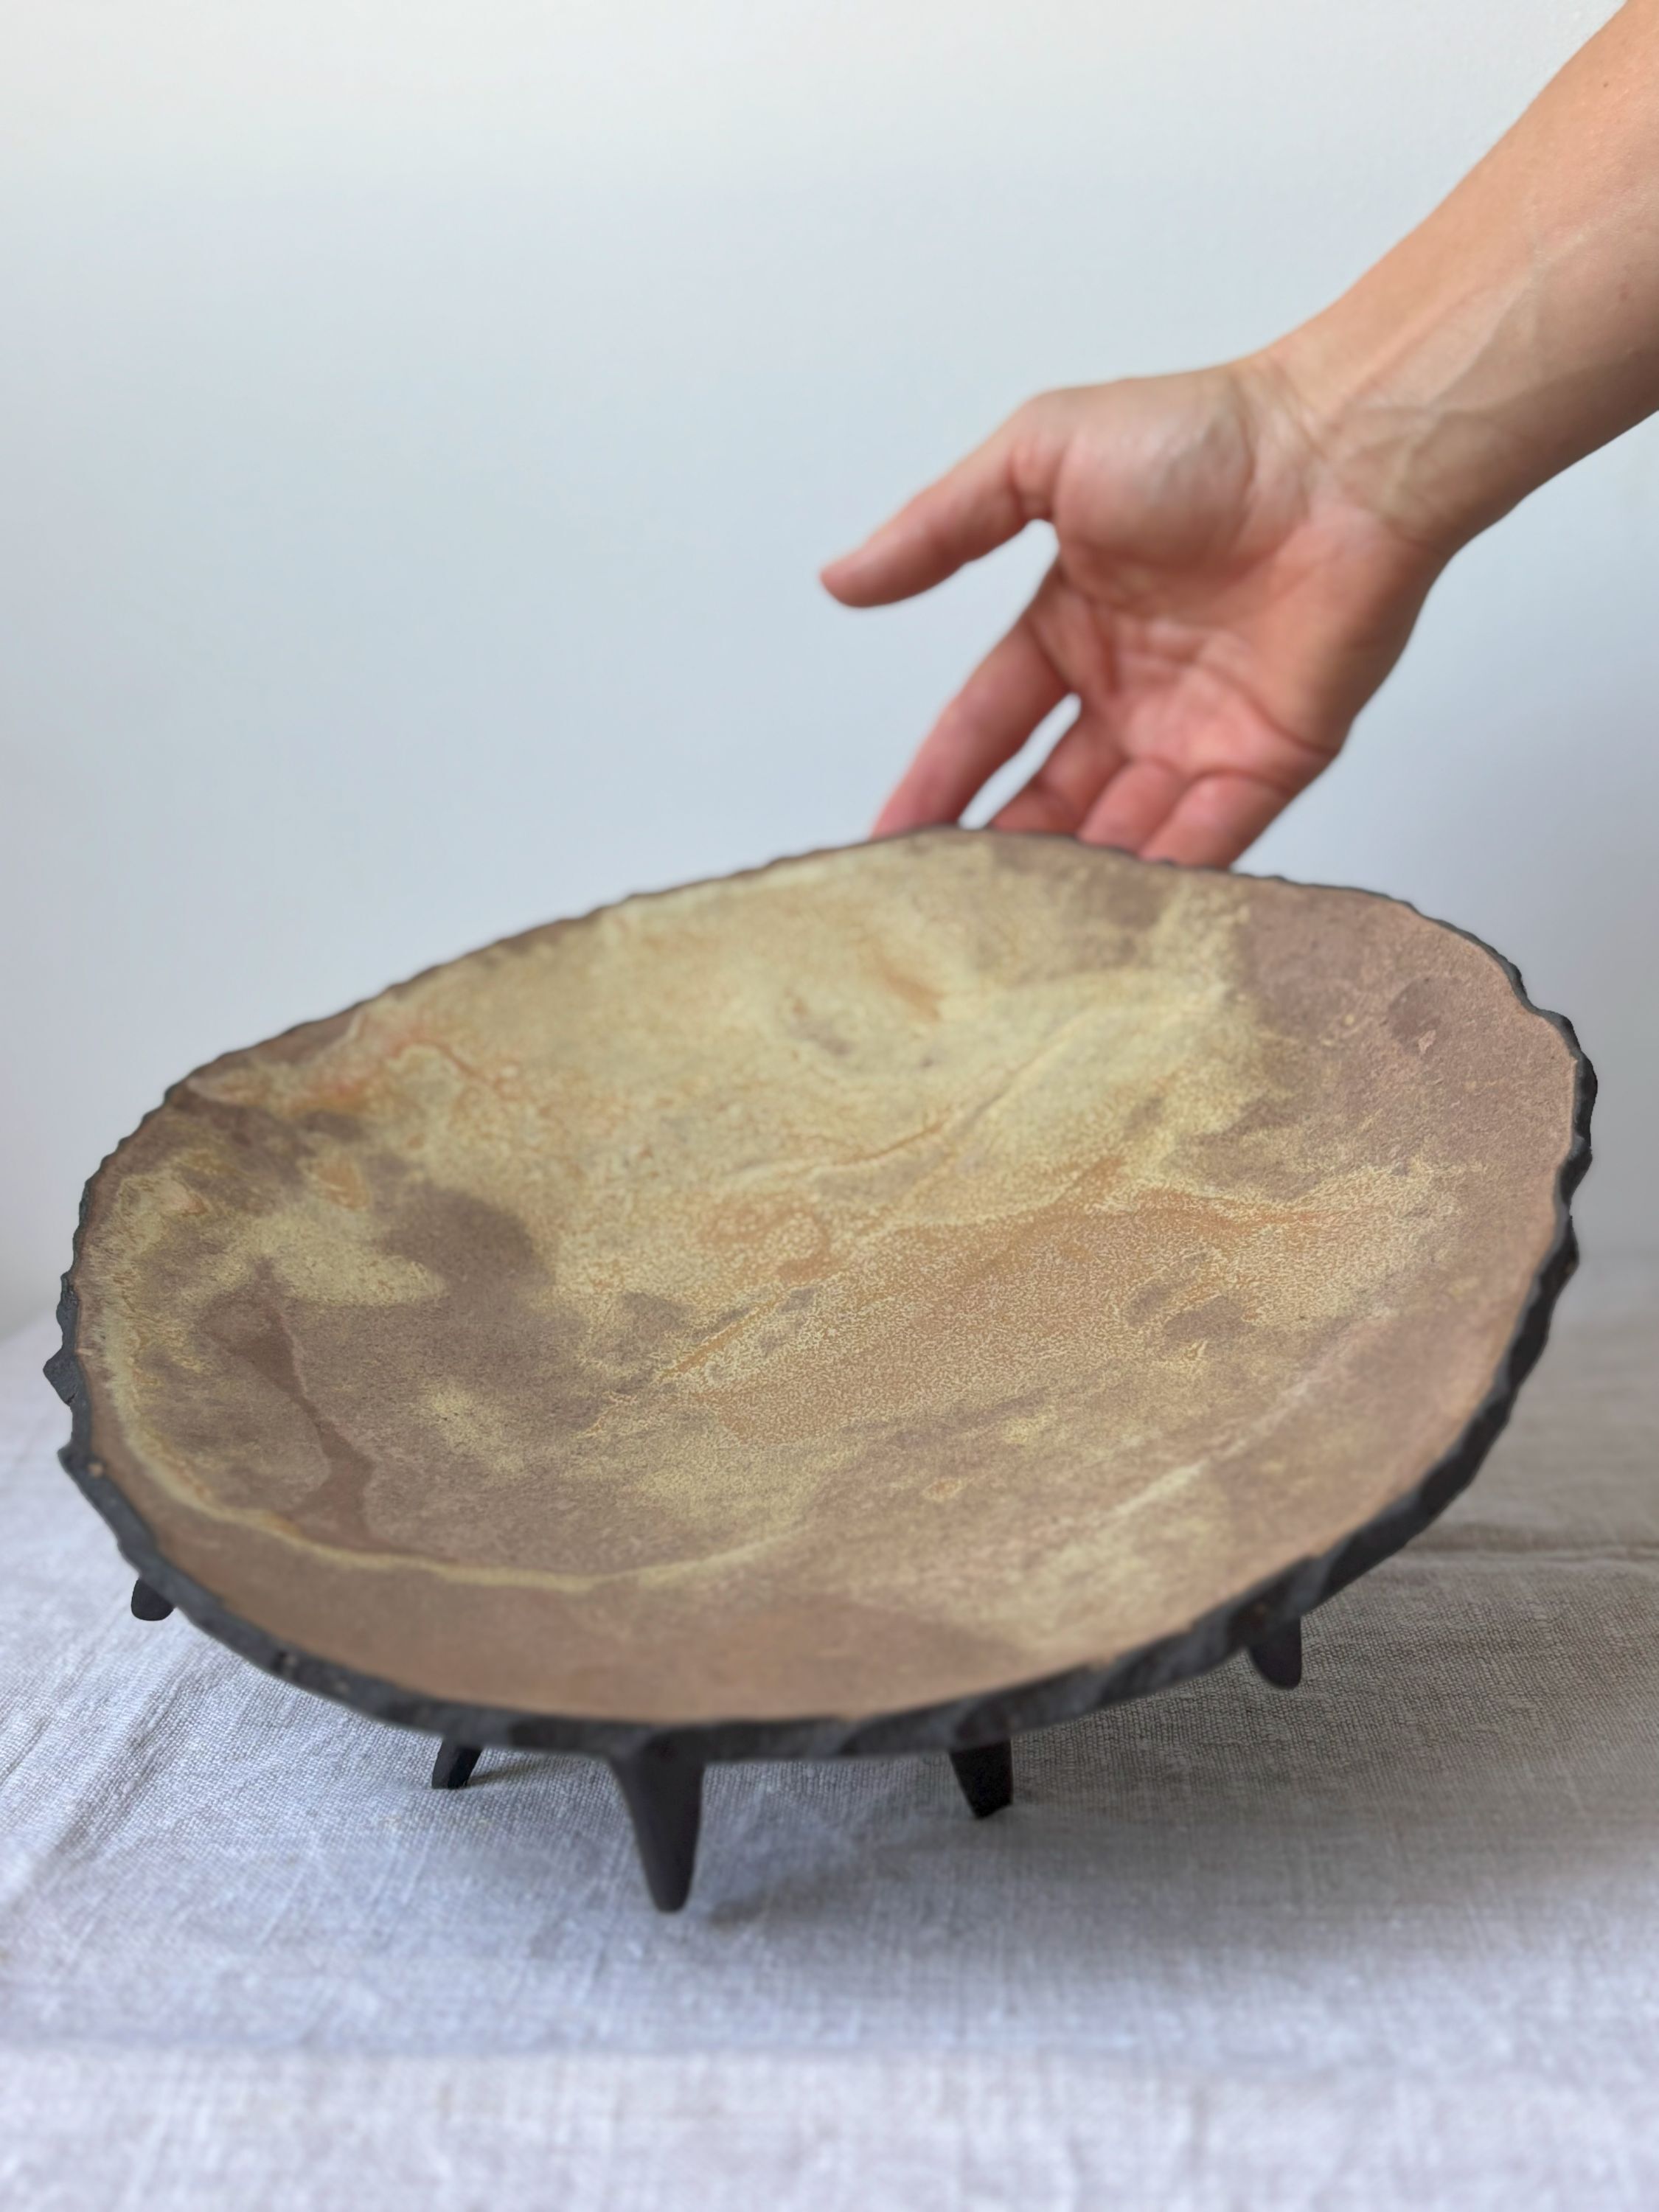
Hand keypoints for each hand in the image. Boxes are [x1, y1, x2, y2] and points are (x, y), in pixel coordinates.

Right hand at [821, 360, 1445, 866]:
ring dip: (1069, 885)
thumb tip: (840, 579)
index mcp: (1075, 626)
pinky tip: (1106, 927)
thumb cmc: (1208, 435)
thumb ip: (940, 527)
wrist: (1346, 453)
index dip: (936, 784)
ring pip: (1120, 834)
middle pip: (1047, 798)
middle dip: (995, 856)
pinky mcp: (1271, 763)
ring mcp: (1202, 733)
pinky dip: (1159, 887)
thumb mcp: (1038, 459)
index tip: (885, 846)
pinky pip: (1206, 843)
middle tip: (942, 913)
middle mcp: (1134, 691)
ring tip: (1011, 939)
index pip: (986, 726)